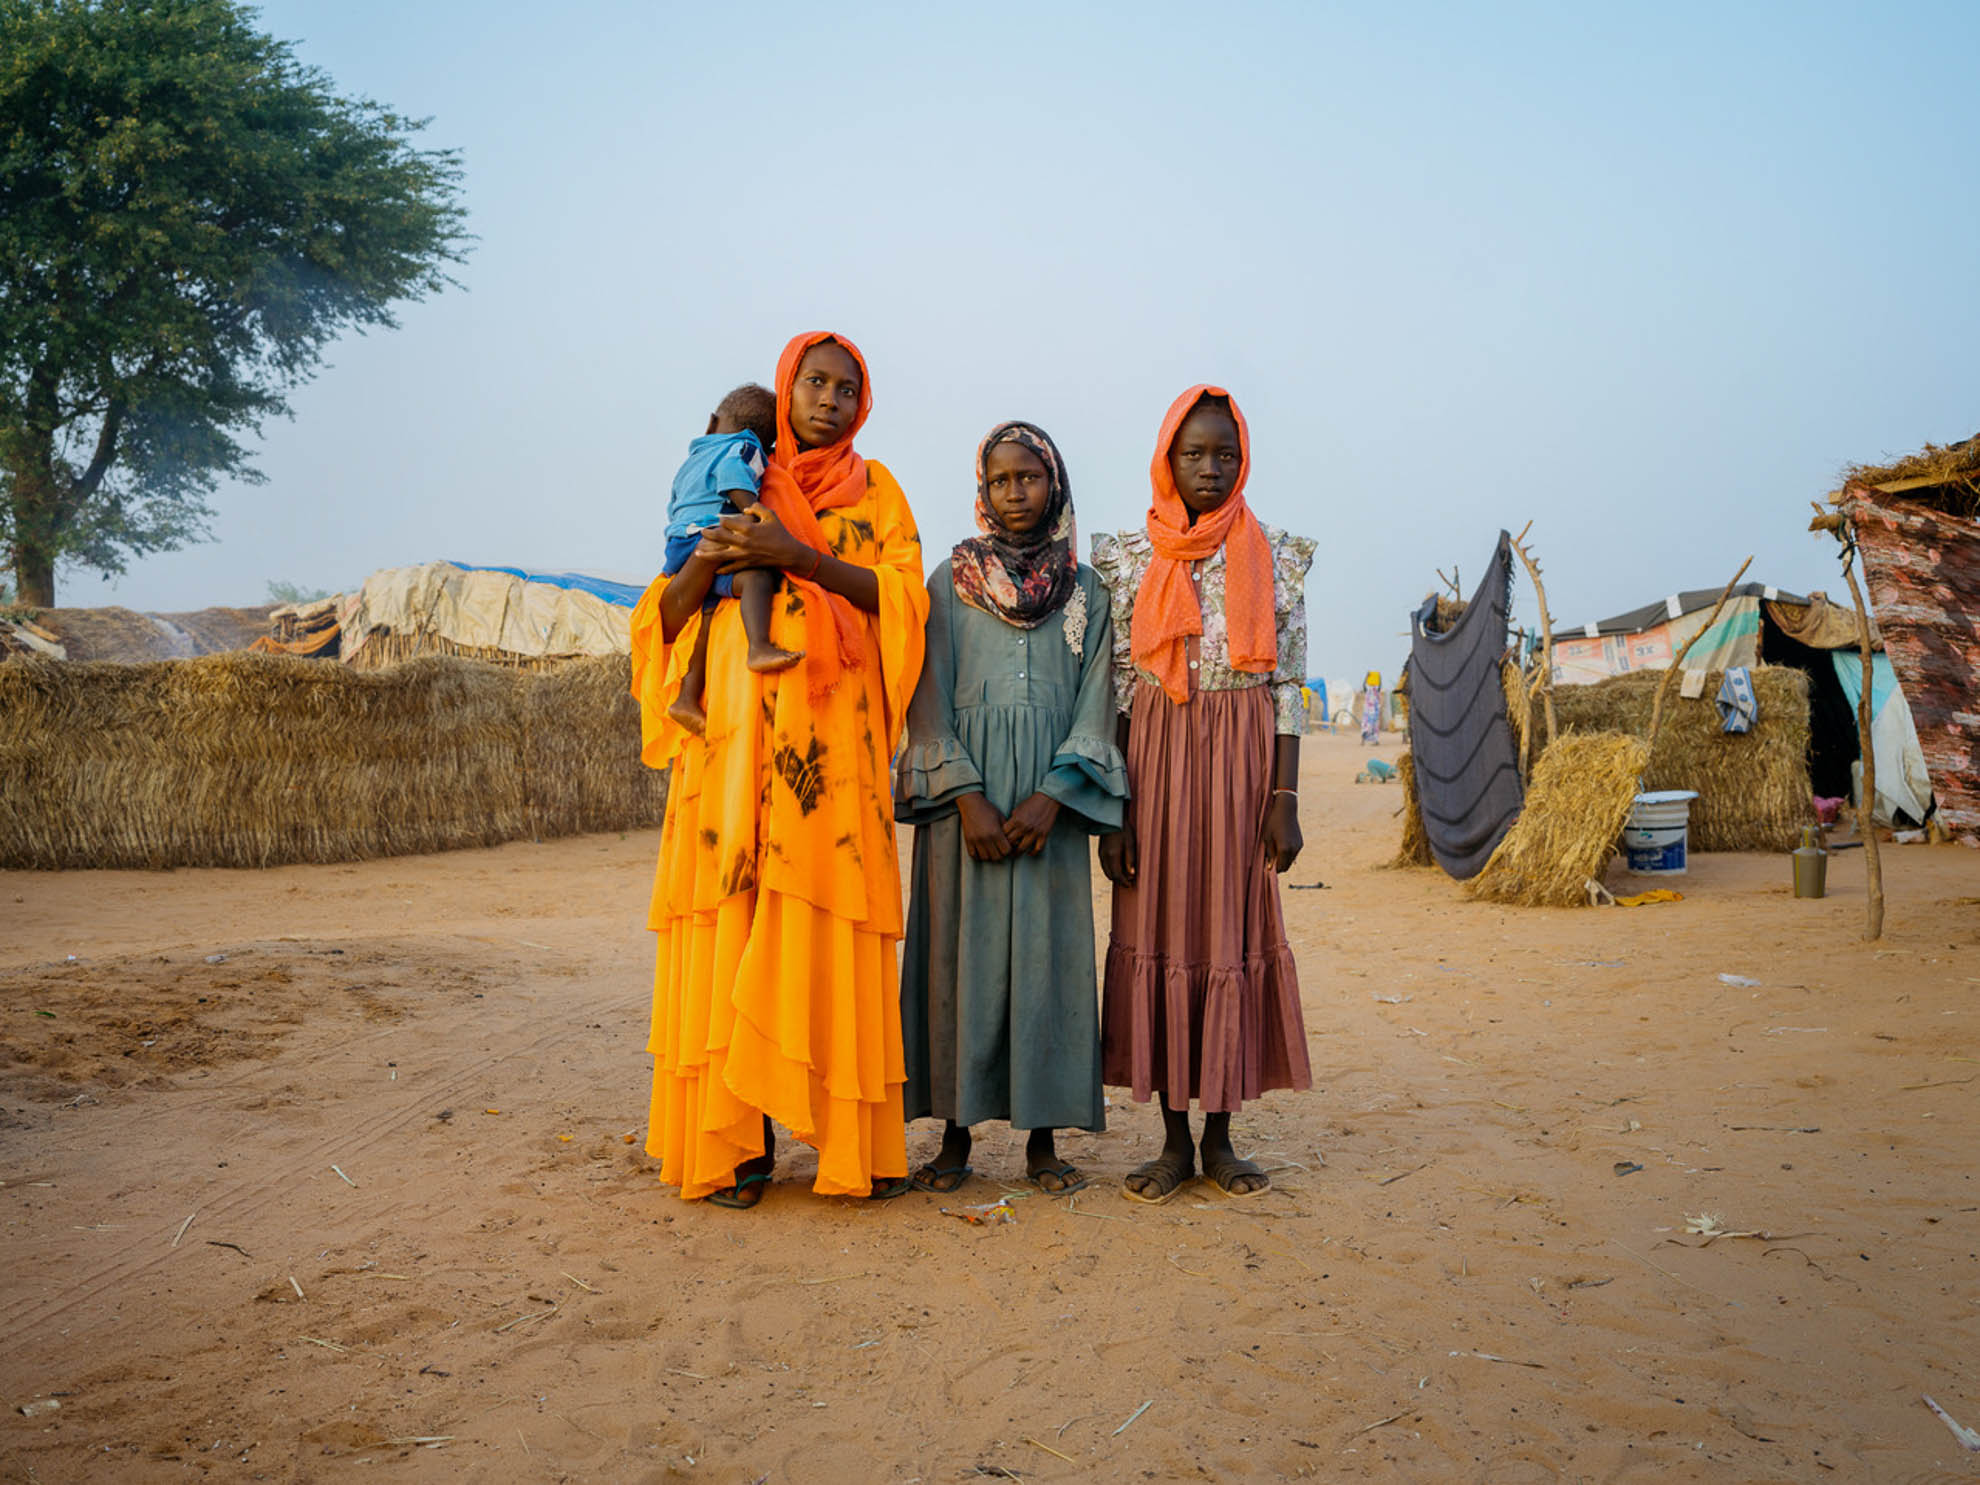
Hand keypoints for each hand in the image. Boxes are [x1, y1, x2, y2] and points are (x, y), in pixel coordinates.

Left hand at [696, 505, 813, 576]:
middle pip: (720, 537)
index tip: (720, 520)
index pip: (728, 522)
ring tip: (697, 552)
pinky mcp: (747, 564)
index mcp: (749, 528)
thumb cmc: (780, 533)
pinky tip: (715, 569)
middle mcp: (743, 542)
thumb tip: (745, 509)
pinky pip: (732, 567)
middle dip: (709, 534)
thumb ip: (757, 508)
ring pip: (721, 554)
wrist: (788, 553)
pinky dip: (723, 569)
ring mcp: (744, 554)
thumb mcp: (771, 515)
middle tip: (702, 532)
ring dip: (708, 553)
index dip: (722, 520)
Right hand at [956, 791, 1011, 861]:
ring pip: (985, 858)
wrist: (971, 804)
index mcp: (995, 832)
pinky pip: (973, 855)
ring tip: (991, 850)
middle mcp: (985, 838)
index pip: (1006, 851)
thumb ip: (1008, 831)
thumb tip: (1015, 843)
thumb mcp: (1001, 817)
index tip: (1007, 846)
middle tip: (1000, 849)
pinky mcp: (968, 840)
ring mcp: (975, 840)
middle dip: (1000, 855)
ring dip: (990, 856)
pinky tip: (982, 851)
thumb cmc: (988, 809)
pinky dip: (978, 856)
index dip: (1008, 850)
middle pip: (996, 857)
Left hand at [1002, 792, 1060, 855]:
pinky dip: (1033, 852)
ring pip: (1022, 848)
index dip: (1001, 837)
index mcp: (1016, 820)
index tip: (1000, 840)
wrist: (1048, 799)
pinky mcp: (1044, 835)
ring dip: (1017, 853)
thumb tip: (1007, 830)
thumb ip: (1012, 820)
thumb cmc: (1031, 803)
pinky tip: (1029, 853)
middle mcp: (1025, 827)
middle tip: (1005, 849)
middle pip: (1011, 842)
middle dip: (1007, 846)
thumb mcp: (1018, 809)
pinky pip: (1037, 849)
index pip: (1004, 833)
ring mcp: (1035, 832)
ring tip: (1015, 854)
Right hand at [1098, 820, 1137, 885]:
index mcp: (1112, 855)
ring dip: (1115, 876)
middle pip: (1110, 875)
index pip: (1116, 875)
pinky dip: (1111, 870)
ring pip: (1106, 871)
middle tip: (1129, 881)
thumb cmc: (1123, 829)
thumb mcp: (1130, 843)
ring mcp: (1100, 854)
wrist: (1110, 819)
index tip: (1130, 885)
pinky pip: (1104, 866)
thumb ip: (1130, 859)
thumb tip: (1132, 874)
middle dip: (1119, 880)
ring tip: (1125, 875)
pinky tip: (1118, 867)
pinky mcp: (1100, 851)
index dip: (1123, 882)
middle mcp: (1104, 856)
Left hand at [1261, 792, 1302, 872]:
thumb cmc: (1273, 822)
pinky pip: (1294, 854)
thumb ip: (1270, 853)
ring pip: (1291, 861)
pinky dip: (1288, 855)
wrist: (1286, 810)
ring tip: (1275, 852)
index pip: (1280, 867)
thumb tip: (1270, 867)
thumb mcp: (1267, 838)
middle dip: (1279, 867)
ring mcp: (1298, 847)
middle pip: (1286, 866)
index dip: (1273, 870)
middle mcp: (1293, 849)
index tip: (1267, 868)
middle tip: (1270, 861)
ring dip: (1284, 861)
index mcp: (1284, 849)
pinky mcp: (1301, 843)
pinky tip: (1281, 847)